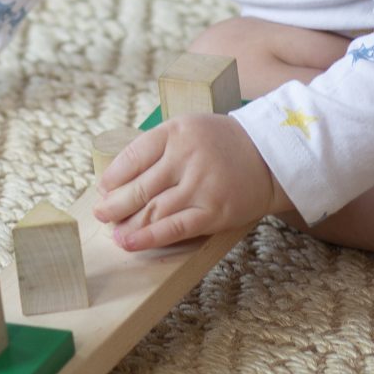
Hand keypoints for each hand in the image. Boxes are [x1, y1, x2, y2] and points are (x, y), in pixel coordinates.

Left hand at [93, 114, 288, 249]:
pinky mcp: (214, 212)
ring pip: (153, 210)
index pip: (133, 156)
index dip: (113, 176)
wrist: (272, 156)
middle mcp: (188, 157)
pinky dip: (149, 238)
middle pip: (140, 187)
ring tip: (114, 233)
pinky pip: (174, 228)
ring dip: (128, 224)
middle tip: (101, 214)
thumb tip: (118, 180)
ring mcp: (201, 186)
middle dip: (114, 204)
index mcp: (177, 132)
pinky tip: (131, 243)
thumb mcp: (190, 130)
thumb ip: (158, 148)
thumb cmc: (223, 144)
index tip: (104, 188)